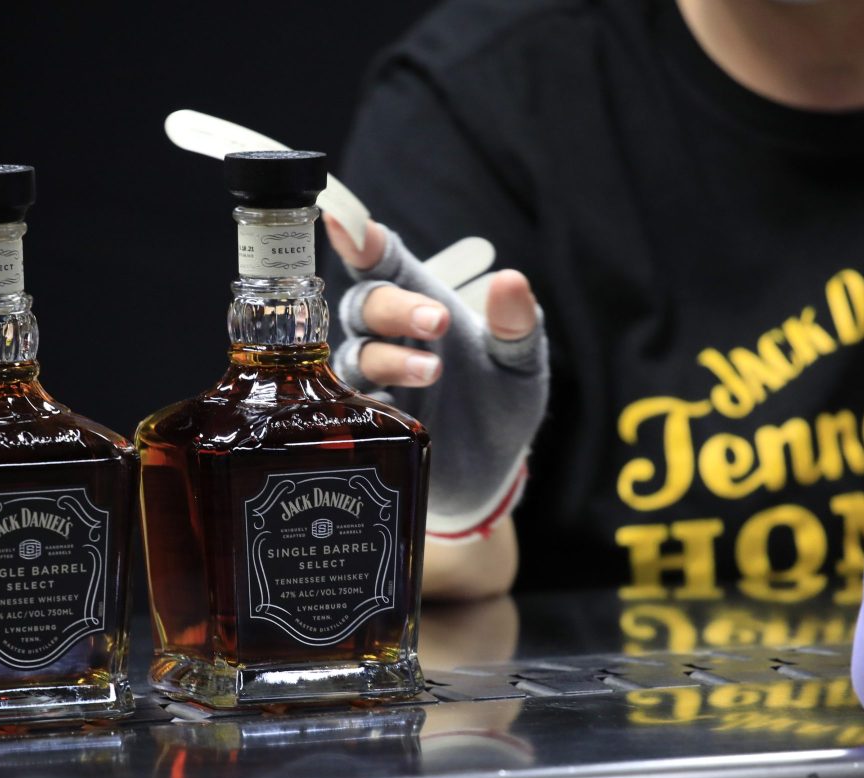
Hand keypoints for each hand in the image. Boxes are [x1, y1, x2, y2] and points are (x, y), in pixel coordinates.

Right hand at [324, 215, 548, 540]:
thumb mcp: (522, 362)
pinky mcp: (369, 424)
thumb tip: (512, 279)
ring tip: (435, 370)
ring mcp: (375, 381)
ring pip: (356, 354)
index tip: (342, 220)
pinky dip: (371, 402)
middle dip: (395, 307)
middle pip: (365, 304)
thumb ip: (517, 323)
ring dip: (391, 357)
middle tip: (438, 321)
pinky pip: (351, 408)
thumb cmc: (501, 403)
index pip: (384, 262)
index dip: (359, 239)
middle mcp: (389, 337)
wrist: (494, 471)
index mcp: (421, 304)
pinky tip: (400, 407)